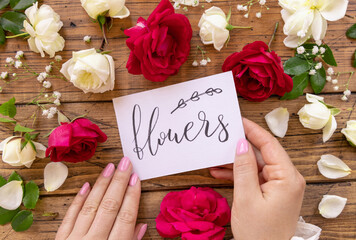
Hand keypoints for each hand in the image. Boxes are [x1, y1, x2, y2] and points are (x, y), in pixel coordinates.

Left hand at [56, 157, 146, 239]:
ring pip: (91, 206)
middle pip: (109, 206)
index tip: (136, 178)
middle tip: (125, 163)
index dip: (132, 196)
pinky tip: (87, 186)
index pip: (126, 217)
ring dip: (101, 185)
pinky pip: (70, 217)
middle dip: (119, 182)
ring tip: (110, 168)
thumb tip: (141, 225)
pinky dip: (78, 200)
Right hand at [210, 118, 305, 239]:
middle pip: (262, 153)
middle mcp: (288, 178)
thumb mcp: (247, 197)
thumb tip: (240, 143)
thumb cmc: (258, 232)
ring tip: (215, 157)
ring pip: (256, 165)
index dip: (252, 130)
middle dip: (240, 146)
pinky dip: (239, 174)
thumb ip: (243, 168)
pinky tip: (220, 172)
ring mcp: (280, 185)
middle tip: (222, 137)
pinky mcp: (272, 192)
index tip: (237, 119)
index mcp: (287, 177)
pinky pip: (255, 176)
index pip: (269, 144)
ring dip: (236, 162)